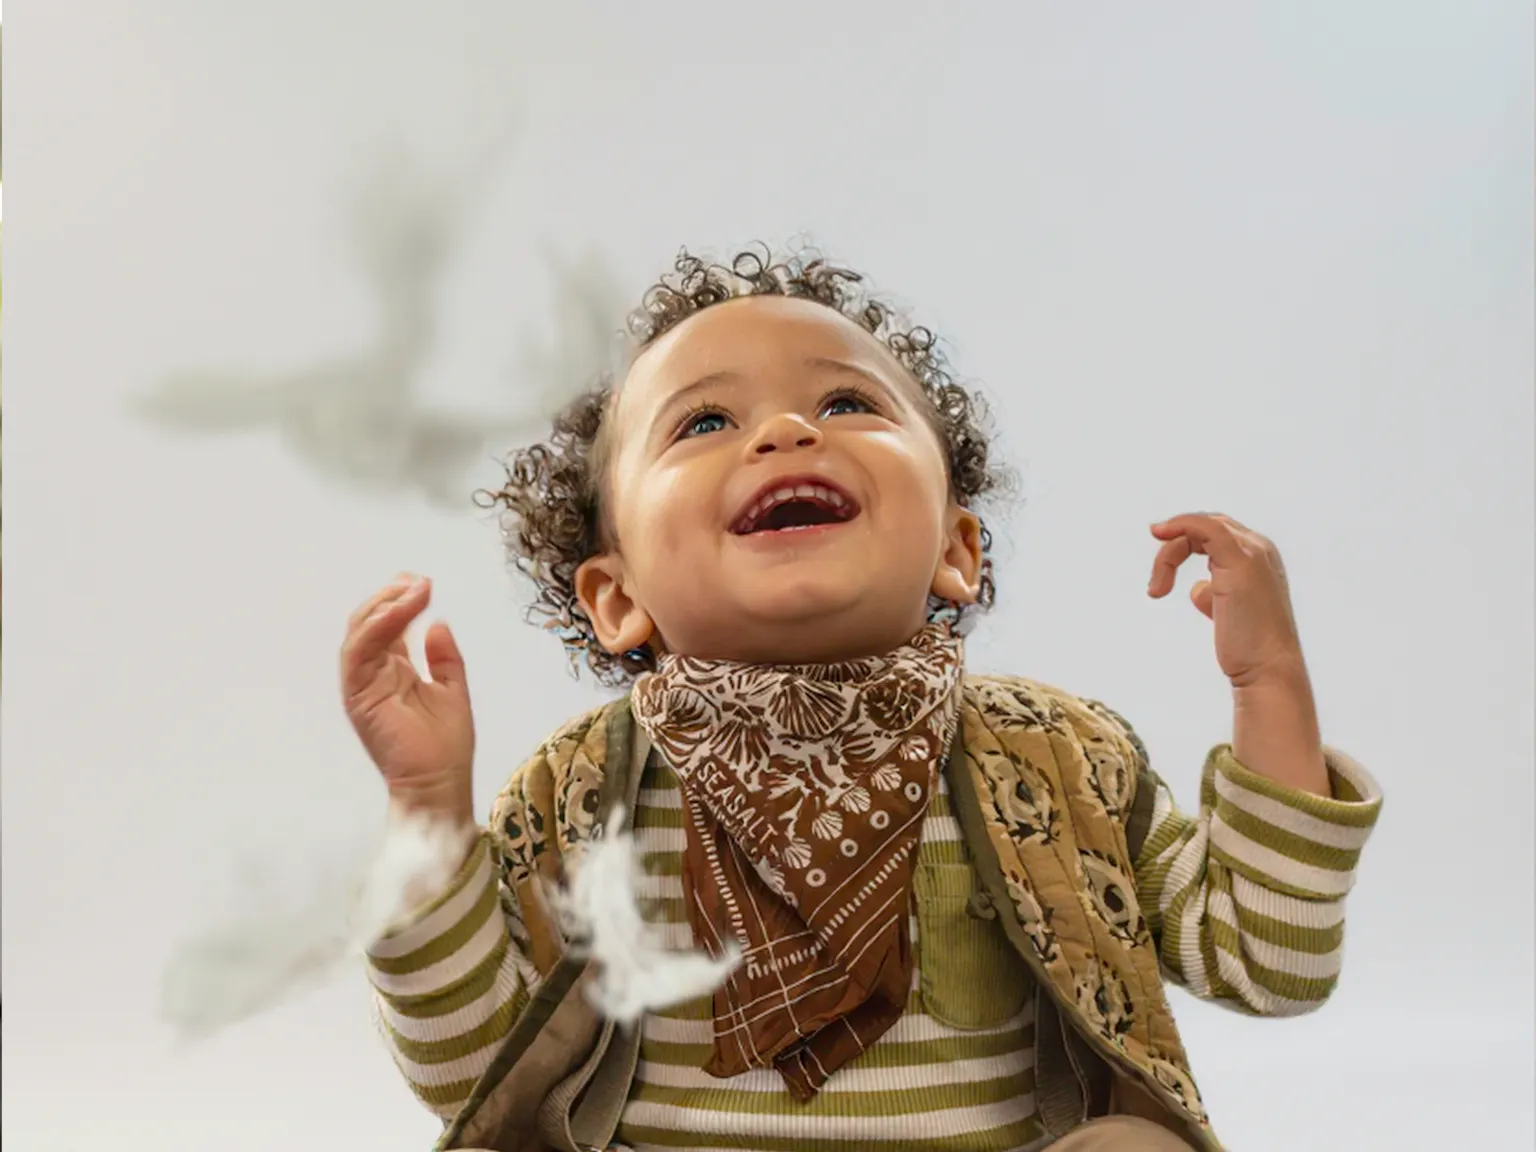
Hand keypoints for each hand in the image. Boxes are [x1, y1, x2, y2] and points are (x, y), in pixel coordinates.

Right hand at [340, 574, 474, 822]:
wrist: (440, 782)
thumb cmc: (445, 745)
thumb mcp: (453, 690)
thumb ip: (444, 658)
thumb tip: (437, 624)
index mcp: (393, 672)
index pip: (388, 627)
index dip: (400, 602)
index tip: (422, 583)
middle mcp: (373, 675)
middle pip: (368, 624)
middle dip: (389, 597)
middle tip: (416, 580)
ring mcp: (362, 684)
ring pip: (359, 633)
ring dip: (384, 606)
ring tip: (412, 590)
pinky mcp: (358, 695)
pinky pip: (359, 653)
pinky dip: (376, 627)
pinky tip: (399, 610)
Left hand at [1147, 514, 1303, 686]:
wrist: (1268, 669)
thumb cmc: (1249, 647)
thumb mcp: (1226, 612)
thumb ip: (1214, 595)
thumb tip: (1198, 589)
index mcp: (1259, 556)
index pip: (1215, 532)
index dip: (1184, 538)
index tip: (1160, 562)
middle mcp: (1260, 548)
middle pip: (1205, 527)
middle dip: (1174, 548)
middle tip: (1156, 582)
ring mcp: (1252, 552)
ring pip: (1199, 528)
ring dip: (1169, 555)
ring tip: (1157, 588)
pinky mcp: (1240, 562)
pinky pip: (1205, 528)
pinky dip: (1180, 525)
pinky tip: (1161, 537)